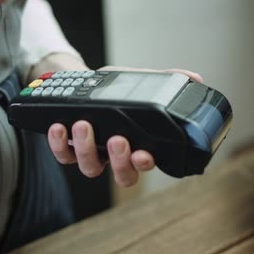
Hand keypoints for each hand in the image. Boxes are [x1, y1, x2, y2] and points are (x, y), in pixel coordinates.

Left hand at [48, 66, 202, 186]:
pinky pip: (63, 155)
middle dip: (120, 161)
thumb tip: (195, 78)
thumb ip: (163, 82)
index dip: (144, 164)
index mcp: (135, 144)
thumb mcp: (137, 82)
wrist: (79, 84)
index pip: (143, 163)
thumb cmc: (111, 90)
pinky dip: (59, 144)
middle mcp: (114, 155)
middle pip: (122, 174)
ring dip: (87, 148)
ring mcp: (90, 153)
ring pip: (91, 167)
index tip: (144, 154)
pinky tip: (59, 126)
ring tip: (84, 124)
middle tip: (117, 139)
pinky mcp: (67, 148)